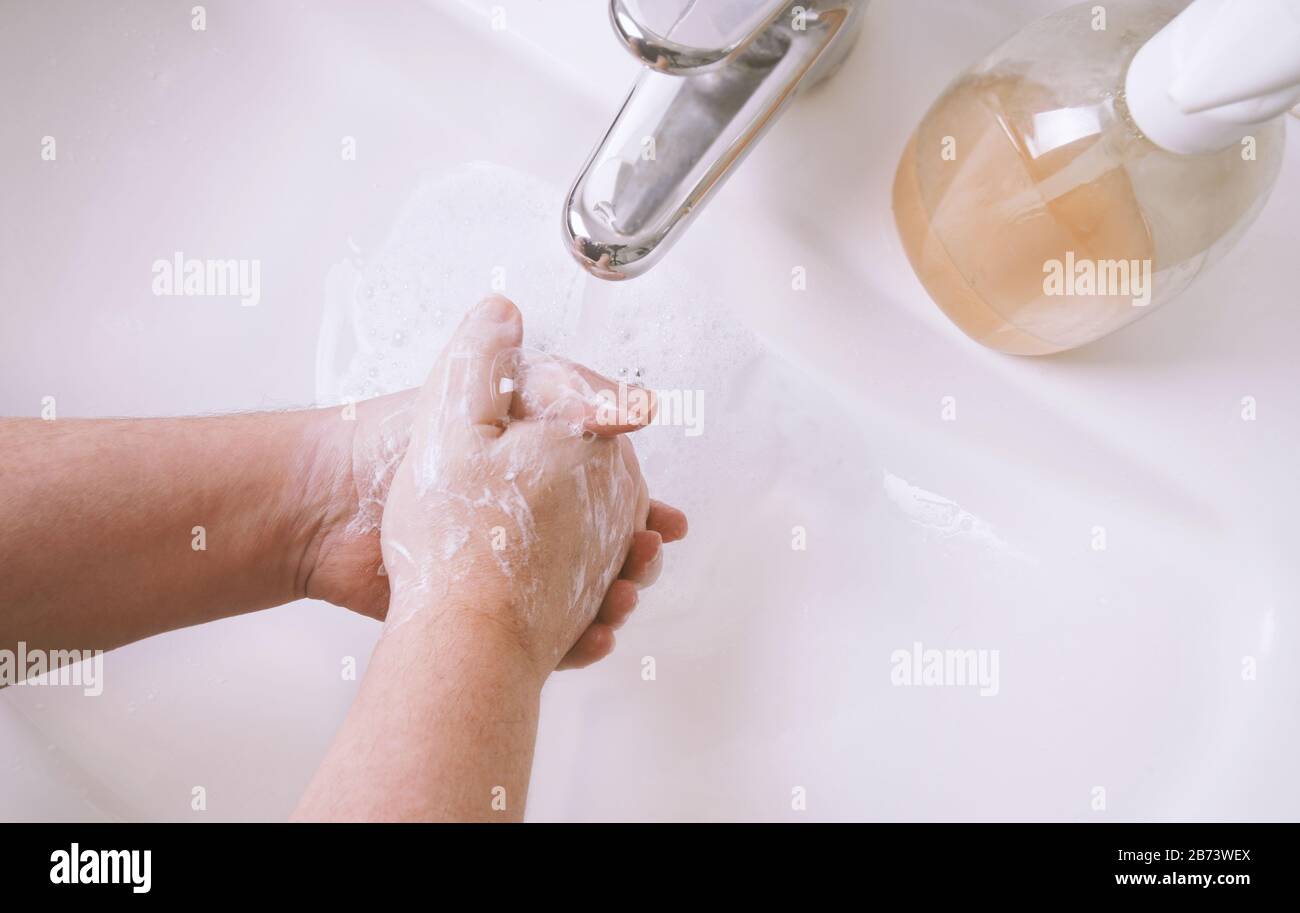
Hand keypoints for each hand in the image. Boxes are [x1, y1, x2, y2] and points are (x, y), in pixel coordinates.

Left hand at [301, 296, 684, 673]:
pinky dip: (581, 639)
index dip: (639, 503)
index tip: (663, 519)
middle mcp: (528, 513)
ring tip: (623, 598)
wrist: (325, 512)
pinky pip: (550, 633)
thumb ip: (524, 375)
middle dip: (637, 554)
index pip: (607, 485)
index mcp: (532, 462)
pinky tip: (593, 637)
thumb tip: (581, 358)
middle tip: (645, 556)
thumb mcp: (466, 396)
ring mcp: (511, 563)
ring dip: (618, 595)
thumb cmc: (388, 447)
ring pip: (588, 589)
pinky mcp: (489, 607)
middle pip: (607, 541)